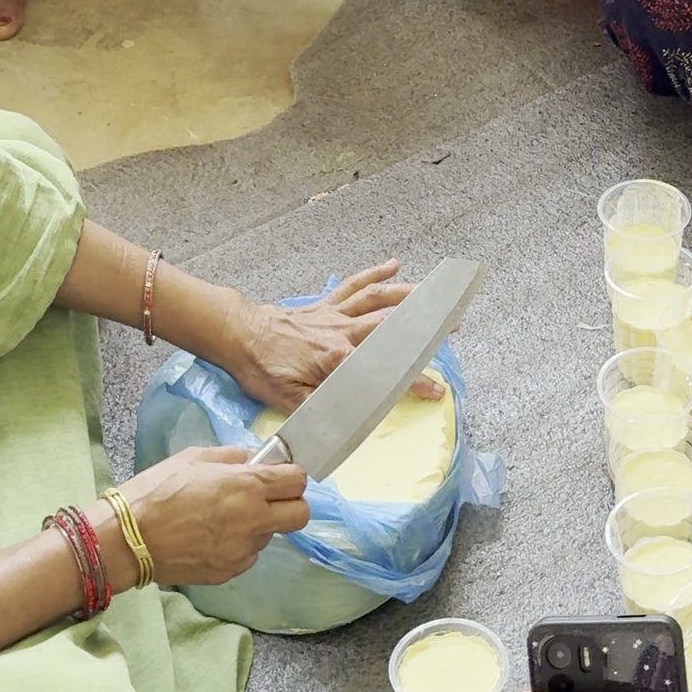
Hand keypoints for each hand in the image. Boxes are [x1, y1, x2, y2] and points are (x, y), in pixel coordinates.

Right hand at [116, 443, 309, 586]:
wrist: (128, 539)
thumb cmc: (157, 491)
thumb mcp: (193, 458)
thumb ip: (230, 456)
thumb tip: (251, 459)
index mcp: (248, 486)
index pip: (298, 481)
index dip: (289, 476)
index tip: (277, 476)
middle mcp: (253, 519)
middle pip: (300, 515)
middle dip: (290, 504)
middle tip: (267, 499)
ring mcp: (243, 550)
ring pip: (271, 535)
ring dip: (258, 525)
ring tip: (224, 519)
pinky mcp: (230, 572)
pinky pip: (248, 555)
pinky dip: (238, 546)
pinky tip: (211, 538)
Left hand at [222, 268, 446, 411]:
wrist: (237, 335)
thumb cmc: (262, 369)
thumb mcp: (289, 401)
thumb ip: (322, 411)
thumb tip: (349, 426)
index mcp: (337, 359)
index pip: (382, 372)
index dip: (411, 382)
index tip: (435, 389)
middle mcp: (341, 332)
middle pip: (390, 326)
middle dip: (425, 326)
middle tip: (454, 324)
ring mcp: (334, 315)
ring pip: (378, 300)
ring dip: (409, 296)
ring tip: (436, 294)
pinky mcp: (324, 305)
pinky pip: (353, 287)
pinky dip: (374, 274)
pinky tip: (393, 265)